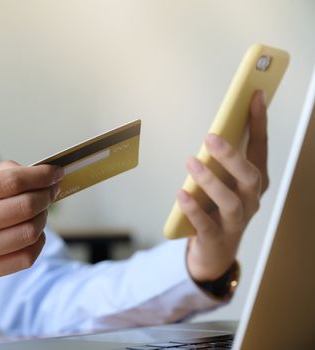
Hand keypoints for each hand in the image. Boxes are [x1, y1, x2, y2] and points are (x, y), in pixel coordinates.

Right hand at [0, 161, 62, 287]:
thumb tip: (31, 174)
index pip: (10, 181)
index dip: (41, 175)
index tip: (55, 171)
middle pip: (24, 207)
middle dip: (46, 195)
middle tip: (51, 188)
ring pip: (28, 233)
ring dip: (43, 217)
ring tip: (40, 209)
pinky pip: (23, 258)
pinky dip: (37, 242)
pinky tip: (33, 232)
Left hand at [179, 90, 268, 280]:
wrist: (215, 252)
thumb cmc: (217, 208)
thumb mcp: (223, 181)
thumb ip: (222, 159)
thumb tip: (214, 128)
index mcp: (254, 182)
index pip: (260, 148)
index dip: (259, 122)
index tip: (254, 96)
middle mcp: (250, 200)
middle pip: (249, 176)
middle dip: (231, 155)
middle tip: (210, 137)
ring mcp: (235, 221)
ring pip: (230, 200)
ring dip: (210, 180)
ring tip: (191, 162)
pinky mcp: (216, 238)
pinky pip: (206, 224)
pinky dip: (193, 209)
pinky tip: (181, 195)